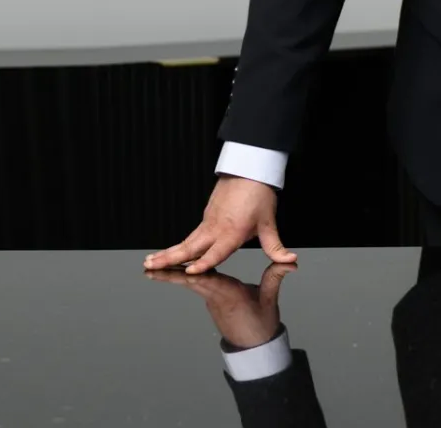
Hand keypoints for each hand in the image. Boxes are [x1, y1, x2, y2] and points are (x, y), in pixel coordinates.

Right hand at [142, 174, 296, 274]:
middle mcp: (216, 228)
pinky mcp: (206, 217)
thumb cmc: (259, 195)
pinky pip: (190, 235)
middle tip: (150, 266)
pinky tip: (169, 253)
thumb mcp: (269, 223)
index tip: (190, 271)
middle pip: (190, 247)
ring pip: (186, 241)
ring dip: (168, 252)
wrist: (249, 169)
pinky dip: (178, 245)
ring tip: (149, 261)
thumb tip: (290, 259)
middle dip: (170, 259)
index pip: (216, 251)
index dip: (204, 262)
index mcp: (232, 232)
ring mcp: (208, 222)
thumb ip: (275, 246)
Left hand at [145, 260, 295, 348]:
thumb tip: (291, 262)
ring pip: (188, 285)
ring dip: (169, 276)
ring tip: (151, 268)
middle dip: (169, 275)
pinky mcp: (211, 301)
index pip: (210, 281)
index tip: (180, 267)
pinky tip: (171, 271)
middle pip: (190, 283)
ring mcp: (211, 300)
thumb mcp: (270, 300)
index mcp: (229, 295)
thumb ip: (275, 277)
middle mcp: (216, 297)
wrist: (254, 346)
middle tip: (149, 268)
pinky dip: (180, 278)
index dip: (195, 273)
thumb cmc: (262, 323)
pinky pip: (194, 287)